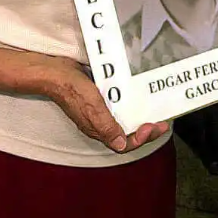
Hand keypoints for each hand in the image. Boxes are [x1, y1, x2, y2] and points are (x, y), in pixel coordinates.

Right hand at [39, 56, 168, 152]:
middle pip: (128, 132)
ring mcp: (100, 111)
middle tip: (162, 122)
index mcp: (99, 129)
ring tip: (156, 112)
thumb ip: (106, 126)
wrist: (55, 72)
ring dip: (141, 117)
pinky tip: (140, 97)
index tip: (153, 126)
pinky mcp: (100, 98)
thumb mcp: (92, 109)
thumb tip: (121, 145)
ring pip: (125, 119)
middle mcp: (101, 123)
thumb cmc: (72, 90)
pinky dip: (131, 104)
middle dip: (147, 130)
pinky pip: (119, 105)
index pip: (125, 143)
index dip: (142, 138)